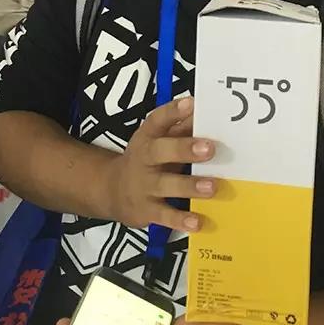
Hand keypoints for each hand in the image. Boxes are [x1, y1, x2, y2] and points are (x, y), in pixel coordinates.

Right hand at [105, 97, 215, 231]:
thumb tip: (208, 112)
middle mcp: (144, 159)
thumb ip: (181, 129)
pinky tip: (198, 221)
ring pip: (165, 185)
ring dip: (189, 186)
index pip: (158, 120)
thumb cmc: (148, 160)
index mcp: (148, 137)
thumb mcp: (158, 141)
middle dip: (185, 149)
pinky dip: (180, 219)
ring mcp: (144, 186)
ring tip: (212, 187)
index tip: (192, 103)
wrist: (112, 191)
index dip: (173, 111)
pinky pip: (164, 216)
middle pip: (161, 151)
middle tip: (210, 148)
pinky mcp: (146, 211)